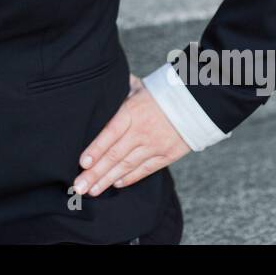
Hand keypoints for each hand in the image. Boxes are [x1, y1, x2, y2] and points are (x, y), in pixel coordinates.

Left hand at [73, 73, 190, 195]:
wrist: (197, 102)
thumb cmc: (162, 92)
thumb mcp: (139, 86)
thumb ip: (120, 90)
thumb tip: (100, 83)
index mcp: (132, 112)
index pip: (110, 133)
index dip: (96, 149)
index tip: (82, 163)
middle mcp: (142, 131)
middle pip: (115, 155)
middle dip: (95, 173)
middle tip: (78, 186)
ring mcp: (155, 145)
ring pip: (127, 166)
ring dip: (108, 180)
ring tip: (92, 190)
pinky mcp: (167, 155)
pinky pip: (146, 170)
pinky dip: (130, 178)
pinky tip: (115, 184)